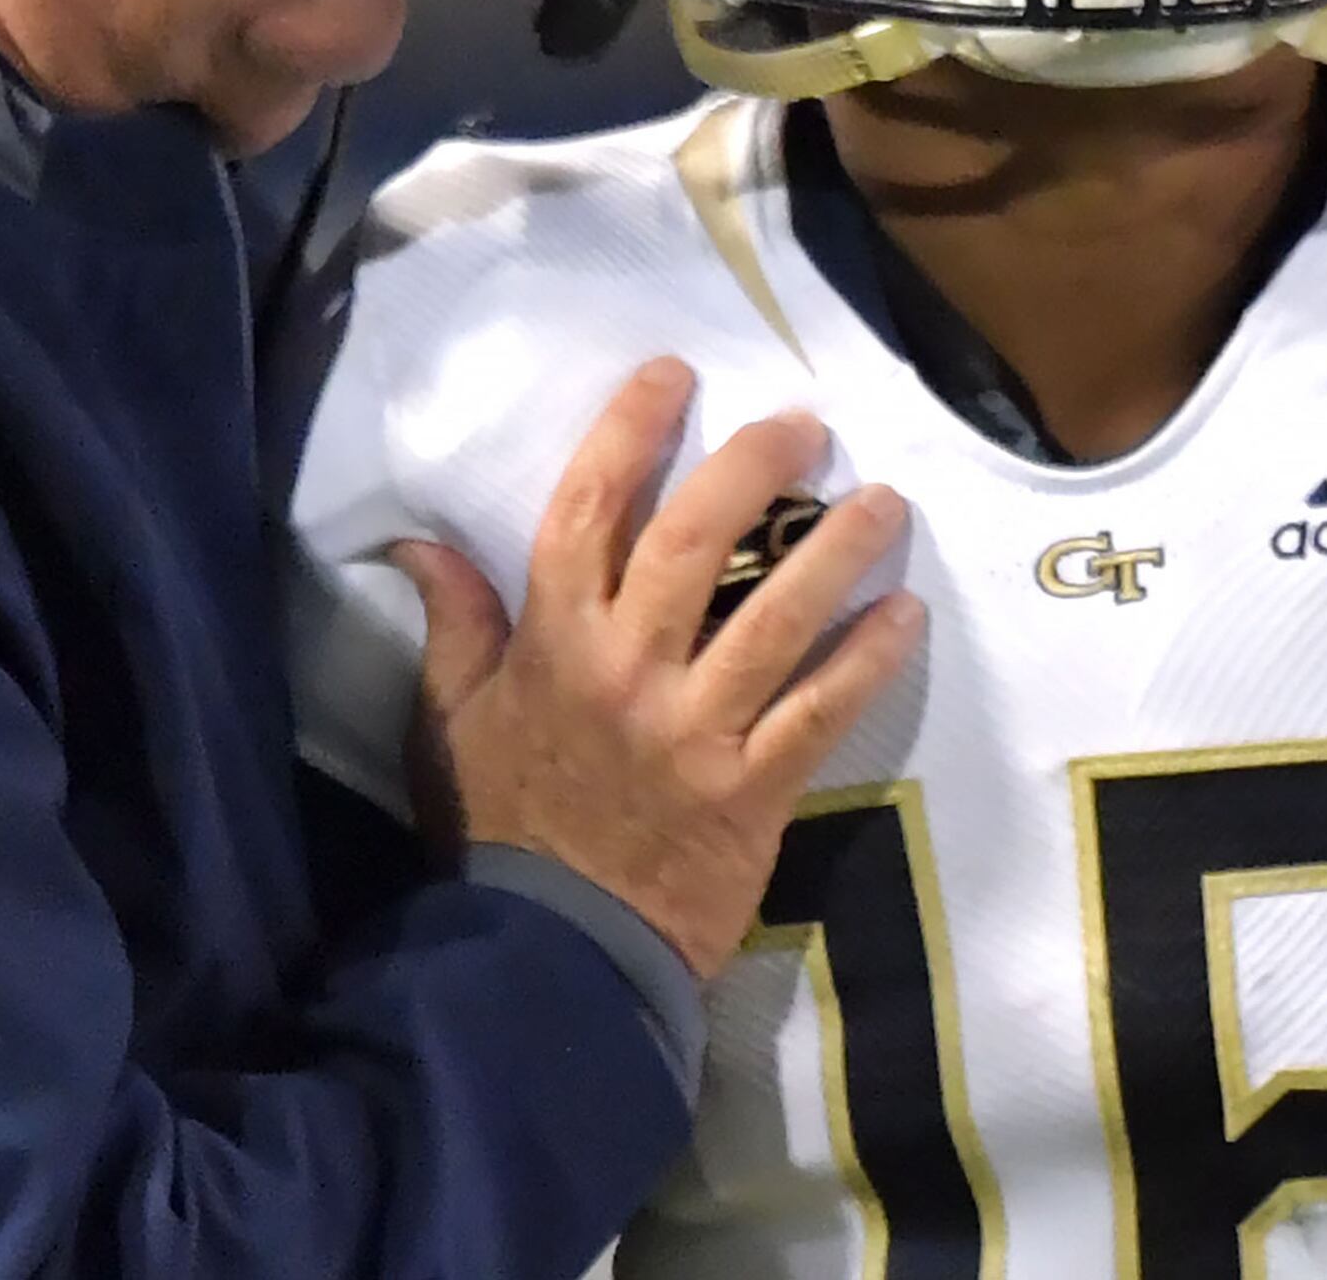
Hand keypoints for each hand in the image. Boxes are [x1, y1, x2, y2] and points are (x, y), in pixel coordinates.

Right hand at [390, 359, 922, 979]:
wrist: (555, 952)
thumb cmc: (503, 827)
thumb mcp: (451, 722)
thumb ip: (454, 626)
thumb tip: (420, 542)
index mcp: (552, 642)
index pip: (589, 510)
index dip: (630, 432)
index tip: (674, 374)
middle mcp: (625, 670)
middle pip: (697, 540)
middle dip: (755, 467)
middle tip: (807, 424)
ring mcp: (693, 729)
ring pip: (777, 617)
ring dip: (839, 551)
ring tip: (886, 503)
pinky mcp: (751, 789)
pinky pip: (821, 712)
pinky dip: (868, 661)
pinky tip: (905, 615)